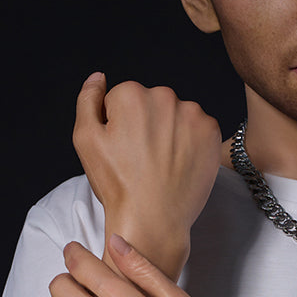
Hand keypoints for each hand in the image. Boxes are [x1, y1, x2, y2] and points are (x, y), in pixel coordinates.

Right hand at [73, 74, 221, 278]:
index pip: (122, 99)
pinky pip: (197, 128)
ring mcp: (191, 113)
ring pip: (175, 114)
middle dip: (145, 124)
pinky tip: (178, 163)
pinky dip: (189, 142)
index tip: (122, 149)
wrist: (153, 220)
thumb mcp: (86, 140)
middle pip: (150, 103)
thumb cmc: (117, 184)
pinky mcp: (211, 131)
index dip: (118, 125)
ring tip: (160, 163)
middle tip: (141, 159)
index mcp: (131, 93)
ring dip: (168, 131)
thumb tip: (98, 77)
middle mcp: (164, 96)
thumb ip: (88, 100)